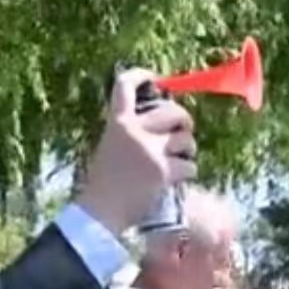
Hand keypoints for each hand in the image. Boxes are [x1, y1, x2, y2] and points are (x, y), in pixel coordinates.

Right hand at [74, 70, 197, 233]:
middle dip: (184, 121)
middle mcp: (133, 130)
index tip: (156, 78)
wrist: (99, 212)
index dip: (141, 75)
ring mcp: (149, 150)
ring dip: (188, 150)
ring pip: (186, 139)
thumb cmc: (105, 183)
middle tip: (185, 130)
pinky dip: (188, 173)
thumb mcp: (110, 146)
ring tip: (179, 160)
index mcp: (116, 122)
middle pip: (172, 111)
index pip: (125, 86)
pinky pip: (189, 165)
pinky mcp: (162, 170)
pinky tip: (177, 179)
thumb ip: (132, 130)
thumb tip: (167, 122)